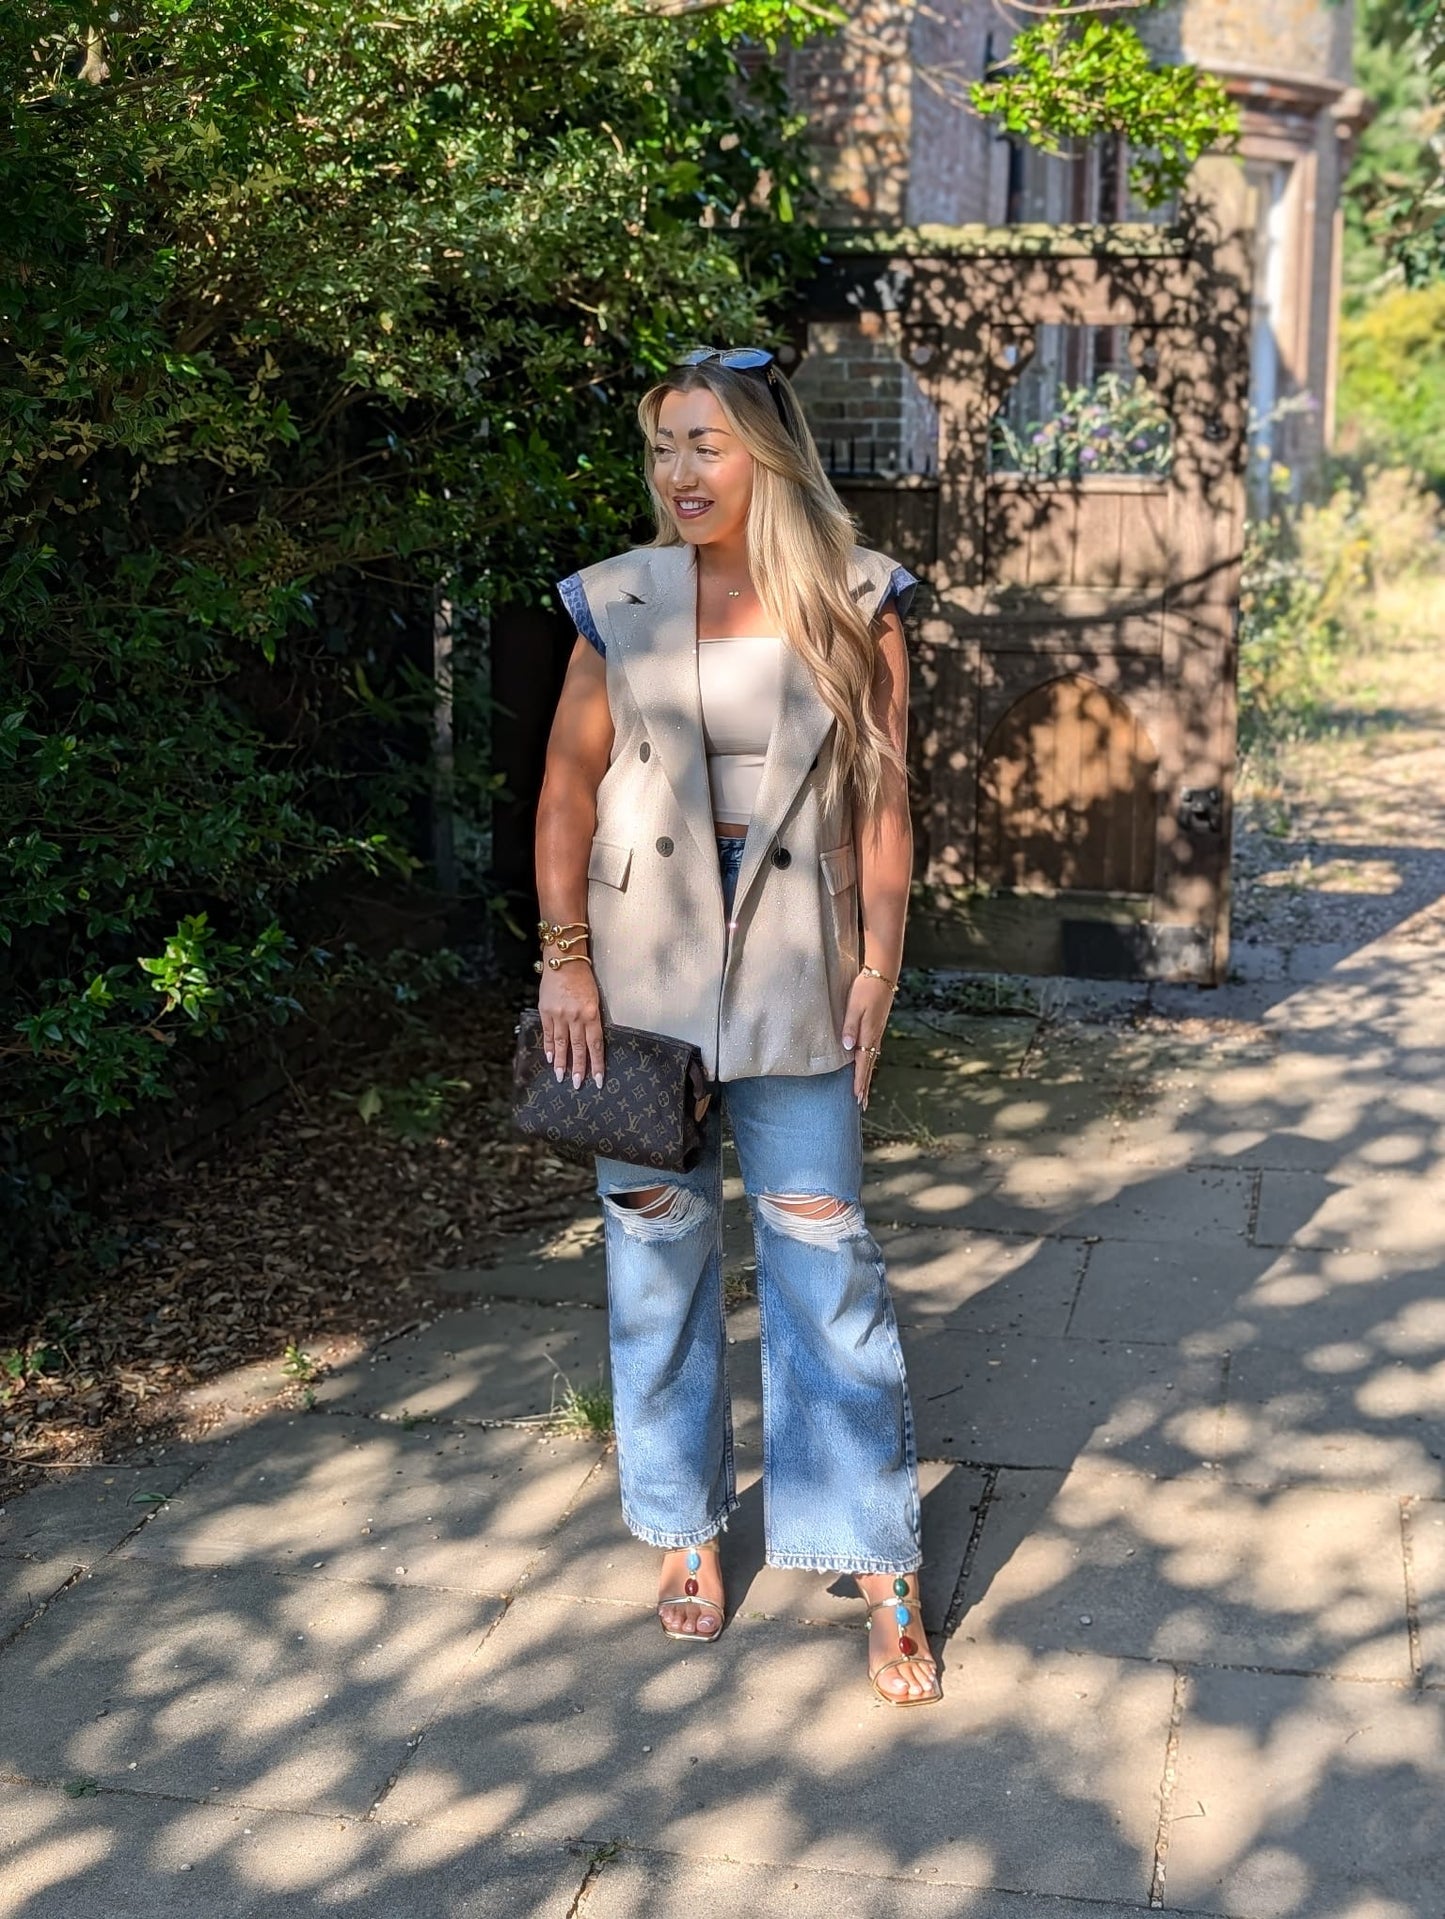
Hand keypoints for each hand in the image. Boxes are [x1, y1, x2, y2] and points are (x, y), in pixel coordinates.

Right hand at [538, 963, 604, 1088]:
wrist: (564, 961)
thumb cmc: (583, 979)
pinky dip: (548, 1047)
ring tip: (561, 1077)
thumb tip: (590, 1042)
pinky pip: (547, 1033)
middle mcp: (576, 1017)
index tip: (598, 1080)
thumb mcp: (594, 999)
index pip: (596, 1044)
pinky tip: (550, 1058)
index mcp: (591, 1014)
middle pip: (578, 1048)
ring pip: (561, 1044)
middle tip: (578, 1085)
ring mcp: (559, 1015)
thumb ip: (592, 1020)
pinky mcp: (546, 1011)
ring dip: (561, 1062)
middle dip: (579, 1068)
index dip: (597, 1064)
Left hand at [841, 973, 892, 1107]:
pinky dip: (869, 1063)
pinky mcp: (877, 1027)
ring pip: (872, 1060)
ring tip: (864, 1091)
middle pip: (869, 1067)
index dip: (859, 1081)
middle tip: (862, 1104)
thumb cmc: (865, 989)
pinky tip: (867, 1065)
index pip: (863, 1064)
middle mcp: (875, 1037)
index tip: (857, 1097)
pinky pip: (873, 1051)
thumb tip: (848, 1047)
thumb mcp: (853, 1007)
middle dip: (865, 1086)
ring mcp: (877, 1032)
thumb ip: (849, 1027)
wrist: (882, 975)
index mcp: (869, 1034)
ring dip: (867, 1076)